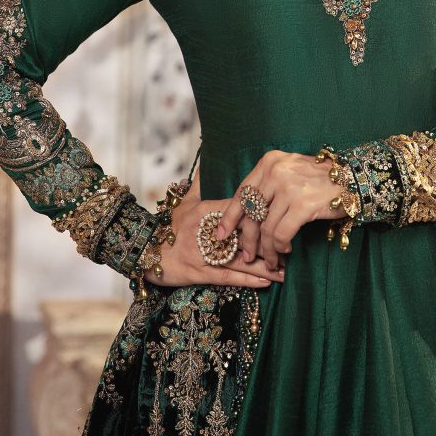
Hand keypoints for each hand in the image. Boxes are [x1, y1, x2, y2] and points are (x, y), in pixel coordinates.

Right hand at [143, 167, 285, 289]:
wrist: (145, 251)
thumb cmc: (169, 226)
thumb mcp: (185, 201)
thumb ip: (200, 181)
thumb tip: (207, 154)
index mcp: (206, 210)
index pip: (239, 208)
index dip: (261, 213)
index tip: (281, 214)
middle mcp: (207, 231)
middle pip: (244, 235)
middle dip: (267, 242)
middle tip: (290, 245)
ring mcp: (204, 253)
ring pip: (240, 258)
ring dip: (264, 265)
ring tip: (285, 269)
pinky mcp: (200, 272)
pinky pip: (228, 276)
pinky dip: (248, 279)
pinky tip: (266, 281)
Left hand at [216, 149, 348, 272]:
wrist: (352, 179)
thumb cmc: (318, 179)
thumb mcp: (289, 172)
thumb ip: (268, 186)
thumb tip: (245, 216)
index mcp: (269, 162)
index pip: (242, 192)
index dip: (230, 216)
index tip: (222, 233)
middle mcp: (276, 171)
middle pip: (251, 212)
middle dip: (247, 238)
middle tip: (246, 255)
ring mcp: (290, 187)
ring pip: (266, 227)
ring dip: (267, 249)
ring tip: (270, 260)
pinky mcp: (303, 204)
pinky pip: (282, 233)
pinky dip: (280, 246)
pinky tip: (286, 251)